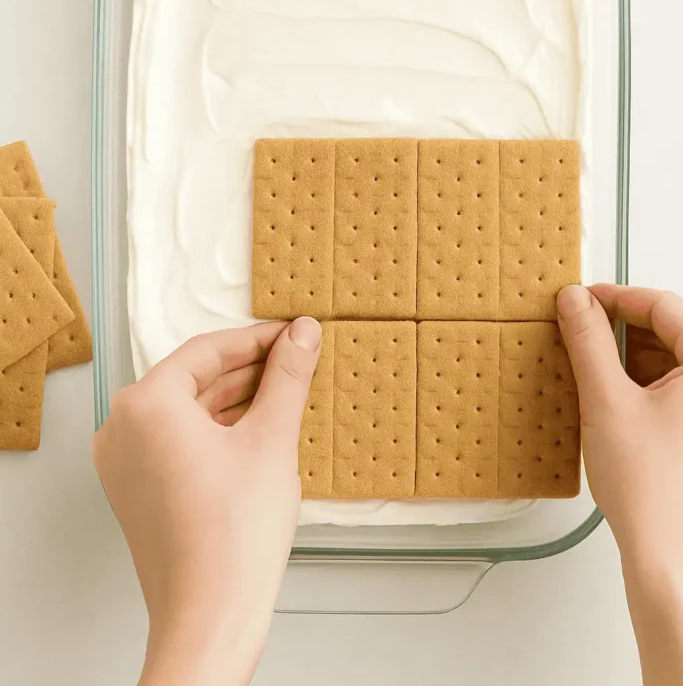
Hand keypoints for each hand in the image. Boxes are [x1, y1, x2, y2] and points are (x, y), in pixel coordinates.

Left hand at [93, 317, 321, 685]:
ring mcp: (123, 462)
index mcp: (146, 404)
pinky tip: (256, 430)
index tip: (292, 334)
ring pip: (186, 410)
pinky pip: (176, 440)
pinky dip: (215, 429)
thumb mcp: (272, 439)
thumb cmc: (235, 536)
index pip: (206, 351)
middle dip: (247, 369)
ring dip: (234, 398)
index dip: (256, 339)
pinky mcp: (135, 489)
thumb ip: (287, 376)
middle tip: (294, 360)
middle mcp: (122, 427)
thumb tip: (303, 333)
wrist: (209, 617)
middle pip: (193, 379)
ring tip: (283, 392)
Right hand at [557, 284, 682, 685]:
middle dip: (620, 326)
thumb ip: (588, 343)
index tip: (583, 297)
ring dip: (624, 353)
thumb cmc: (651, 491)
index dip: (620, 296)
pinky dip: (631, 379)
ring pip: (664, 356)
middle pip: (667, 330)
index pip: (666, 307)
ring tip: (586, 361)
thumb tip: (574, 301)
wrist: (664, 553)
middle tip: (578, 326)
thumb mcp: (606, 401)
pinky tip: (602, 389)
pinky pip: (663, 384)